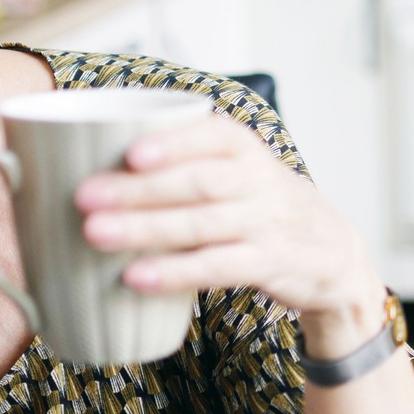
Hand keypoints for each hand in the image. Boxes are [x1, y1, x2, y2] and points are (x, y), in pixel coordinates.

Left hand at [74, 113, 383, 350]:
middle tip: (84, 196)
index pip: (214, 136)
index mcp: (245, 150)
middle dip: (139, 189)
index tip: (130, 152)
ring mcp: (265, 225)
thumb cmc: (258, 204)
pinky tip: (135, 278)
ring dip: (147, 229)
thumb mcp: (236, 168)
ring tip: (95, 234)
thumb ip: (181, 160)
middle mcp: (259, 183)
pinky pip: (218, 268)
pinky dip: (175, 272)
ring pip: (203, 224)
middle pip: (199, 182)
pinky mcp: (267, 265)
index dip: (174, 143)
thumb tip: (80, 159)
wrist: (332, 250)